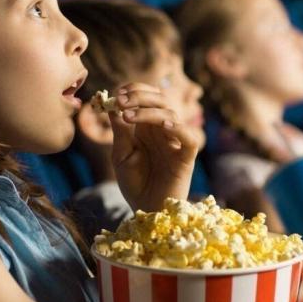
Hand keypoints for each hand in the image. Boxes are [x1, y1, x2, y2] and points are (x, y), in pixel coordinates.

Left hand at [109, 83, 198, 211]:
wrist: (145, 211)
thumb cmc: (134, 183)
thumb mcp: (121, 154)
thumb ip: (120, 131)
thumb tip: (113, 106)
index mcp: (148, 127)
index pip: (148, 97)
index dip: (135, 90)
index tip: (117, 94)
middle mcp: (164, 131)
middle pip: (161, 100)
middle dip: (140, 96)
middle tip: (121, 100)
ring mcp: (176, 143)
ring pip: (171, 115)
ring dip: (149, 111)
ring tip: (129, 116)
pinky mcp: (186, 159)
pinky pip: (189, 139)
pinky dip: (179, 129)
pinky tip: (164, 126)